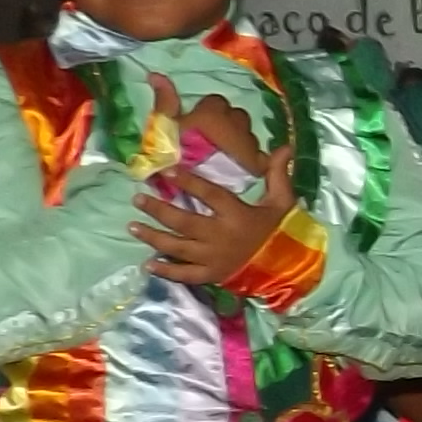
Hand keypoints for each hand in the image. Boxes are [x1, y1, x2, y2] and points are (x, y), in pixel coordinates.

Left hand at [128, 77, 294, 285]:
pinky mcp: (211, 276)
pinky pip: (184, 275)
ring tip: (133, 226)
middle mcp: (221, 237)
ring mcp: (214, 259)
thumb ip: (277, 174)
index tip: (167, 171)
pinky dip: (166, 271)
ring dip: (153, 237)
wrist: (288, 268)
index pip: (210, 195)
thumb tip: (284, 145)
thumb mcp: (282, 201)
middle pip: (184, 222)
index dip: (189, 182)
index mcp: (237, 216)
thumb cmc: (280, 231)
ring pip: (177, 248)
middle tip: (138, 199)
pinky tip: (148, 264)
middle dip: (158, 210)